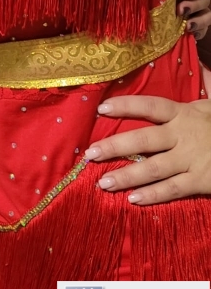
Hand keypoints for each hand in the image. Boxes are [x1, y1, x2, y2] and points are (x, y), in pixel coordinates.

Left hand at [84, 95, 210, 202]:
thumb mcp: (208, 108)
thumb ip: (186, 104)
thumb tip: (169, 89)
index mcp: (184, 114)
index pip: (150, 106)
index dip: (126, 105)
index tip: (101, 108)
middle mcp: (184, 136)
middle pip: (144, 139)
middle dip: (115, 146)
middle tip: (90, 154)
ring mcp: (192, 160)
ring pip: (153, 168)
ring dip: (127, 176)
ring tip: (103, 183)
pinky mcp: (202, 182)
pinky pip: (173, 190)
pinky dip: (153, 196)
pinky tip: (132, 200)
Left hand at [176, 0, 210, 39]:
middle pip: (205, 0)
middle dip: (194, 6)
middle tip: (181, 10)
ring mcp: (199, 8)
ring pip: (207, 16)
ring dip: (199, 22)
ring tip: (186, 26)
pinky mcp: (194, 20)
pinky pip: (202, 29)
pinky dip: (199, 33)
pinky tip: (191, 36)